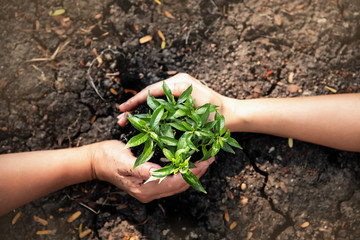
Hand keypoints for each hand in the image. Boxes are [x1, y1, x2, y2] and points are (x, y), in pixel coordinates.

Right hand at [90, 140, 213, 202]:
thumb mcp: (123, 161)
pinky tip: (188, 162)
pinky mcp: (149, 182)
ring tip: (205, 160)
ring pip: (177, 184)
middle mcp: (150, 192)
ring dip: (192, 173)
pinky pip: (171, 180)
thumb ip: (140, 168)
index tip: (205, 161)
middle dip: (197, 173)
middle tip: (211, 159)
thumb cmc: (108, 158)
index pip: (175, 183)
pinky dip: (182, 172)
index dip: (191, 173)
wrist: (96, 161)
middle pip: (179, 185)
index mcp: (145, 189)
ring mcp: (150, 189)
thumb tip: (157, 173)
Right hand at [117, 73, 225, 126]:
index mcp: (179, 83)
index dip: (136, 100)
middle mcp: (177, 82)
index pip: (152, 91)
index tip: (123, 108)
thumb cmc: (216, 113)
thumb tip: (156, 102)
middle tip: (121, 116)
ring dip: (140, 108)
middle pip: (150, 94)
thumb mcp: (197, 105)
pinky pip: (162, 101)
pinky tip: (142, 116)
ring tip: (127, 117)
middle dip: (134, 105)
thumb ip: (177, 100)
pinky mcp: (181, 96)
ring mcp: (179, 89)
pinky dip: (150, 109)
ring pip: (154, 98)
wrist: (229, 114)